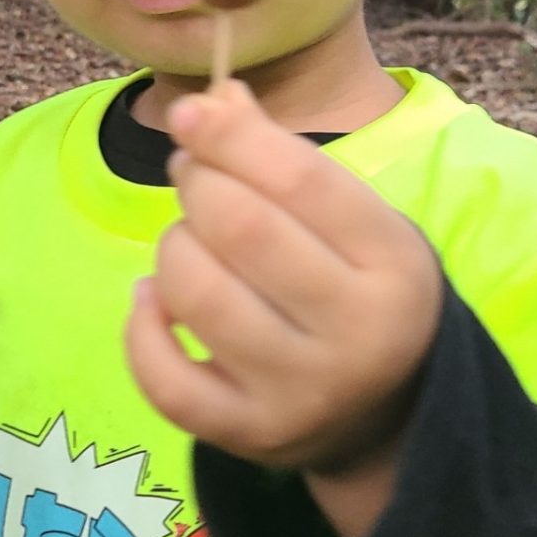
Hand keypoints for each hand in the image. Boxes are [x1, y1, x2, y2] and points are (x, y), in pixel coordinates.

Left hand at [125, 79, 442, 483]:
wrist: (389, 412)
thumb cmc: (360, 287)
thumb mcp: (352, 217)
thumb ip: (285, 160)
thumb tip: (210, 101)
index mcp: (394, 263)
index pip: (299, 180)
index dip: (232, 136)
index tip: (192, 113)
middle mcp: (356, 334)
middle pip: (240, 228)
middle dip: (198, 183)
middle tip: (193, 175)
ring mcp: (301, 393)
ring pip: (196, 293)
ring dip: (173, 247)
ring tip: (188, 241)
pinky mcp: (250, 435)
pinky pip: (164, 378)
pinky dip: (142, 327)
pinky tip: (154, 300)